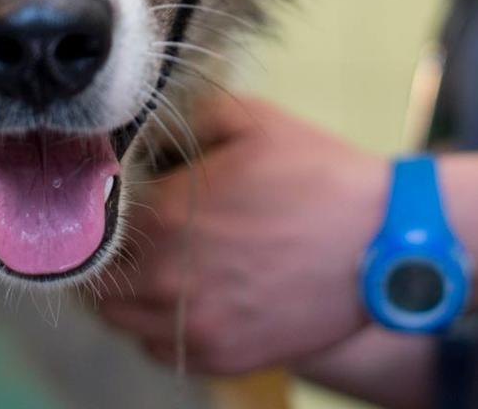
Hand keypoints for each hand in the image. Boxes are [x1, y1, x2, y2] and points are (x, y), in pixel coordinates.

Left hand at [98, 96, 386, 374]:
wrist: (386, 241)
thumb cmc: (316, 174)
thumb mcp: (246, 120)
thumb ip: (181, 121)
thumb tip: (140, 134)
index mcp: (164, 216)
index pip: (91, 221)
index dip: (94, 207)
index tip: (104, 198)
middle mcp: (168, 279)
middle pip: (94, 278)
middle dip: (101, 253)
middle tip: (116, 235)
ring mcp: (195, 325)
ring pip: (119, 319)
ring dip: (121, 293)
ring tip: (145, 266)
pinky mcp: (224, 357)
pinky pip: (157, 349)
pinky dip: (153, 327)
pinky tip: (175, 298)